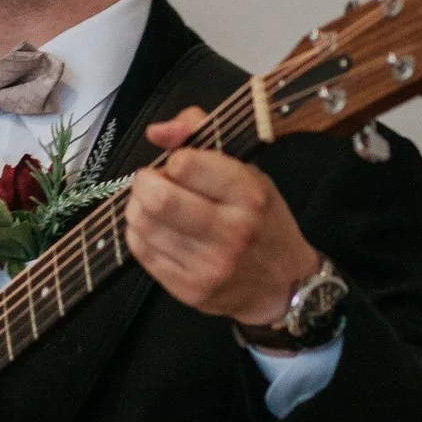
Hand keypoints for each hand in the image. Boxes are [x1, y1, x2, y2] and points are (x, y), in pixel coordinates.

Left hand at [125, 106, 322, 328]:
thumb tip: (157, 131)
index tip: (179, 166)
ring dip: (138, 207)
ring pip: (143, 224)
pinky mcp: (189, 289)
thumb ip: (201, 136)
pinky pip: (141, 252)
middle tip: (152, 183)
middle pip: (159, 198)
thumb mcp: (249, 171)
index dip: (174, 160)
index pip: (186, 165)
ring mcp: (209, 265)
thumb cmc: (263, 221)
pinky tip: (155, 230)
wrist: (283, 284)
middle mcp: (231, 232)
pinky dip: (139, 233)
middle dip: (145, 182)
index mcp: (249, 196)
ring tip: (152, 205)